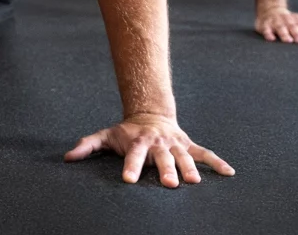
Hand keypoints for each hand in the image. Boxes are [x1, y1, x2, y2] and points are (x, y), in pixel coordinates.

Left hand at [65, 114, 233, 186]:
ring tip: (194, 182)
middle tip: (168, 184)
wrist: (150, 114)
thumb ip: (88, 145)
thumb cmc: (126, 132)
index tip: (128, 179)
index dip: (131, 166)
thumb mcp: (106, 135)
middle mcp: (158, 143)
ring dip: (189, 168)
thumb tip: (68, 158)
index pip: (133, 154)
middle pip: (162, 157)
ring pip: (184, 156)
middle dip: (165, 170)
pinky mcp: (189, 145)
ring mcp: (175, 143)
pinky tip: (229, 173)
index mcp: (138, 141)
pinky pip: (205, 153)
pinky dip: (217, 162)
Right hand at [255, 7, 297, 43]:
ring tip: (289, 40)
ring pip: (280, 27)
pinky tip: (271, 38)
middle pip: (292, 26)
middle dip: (297, 33)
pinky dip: (268, 34)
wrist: (270, 9)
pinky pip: (266, 29)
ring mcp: (275, 22)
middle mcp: (286, 20)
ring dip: (284, 33)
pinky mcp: (264, 25)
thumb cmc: (290, 20)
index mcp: (297, 19)